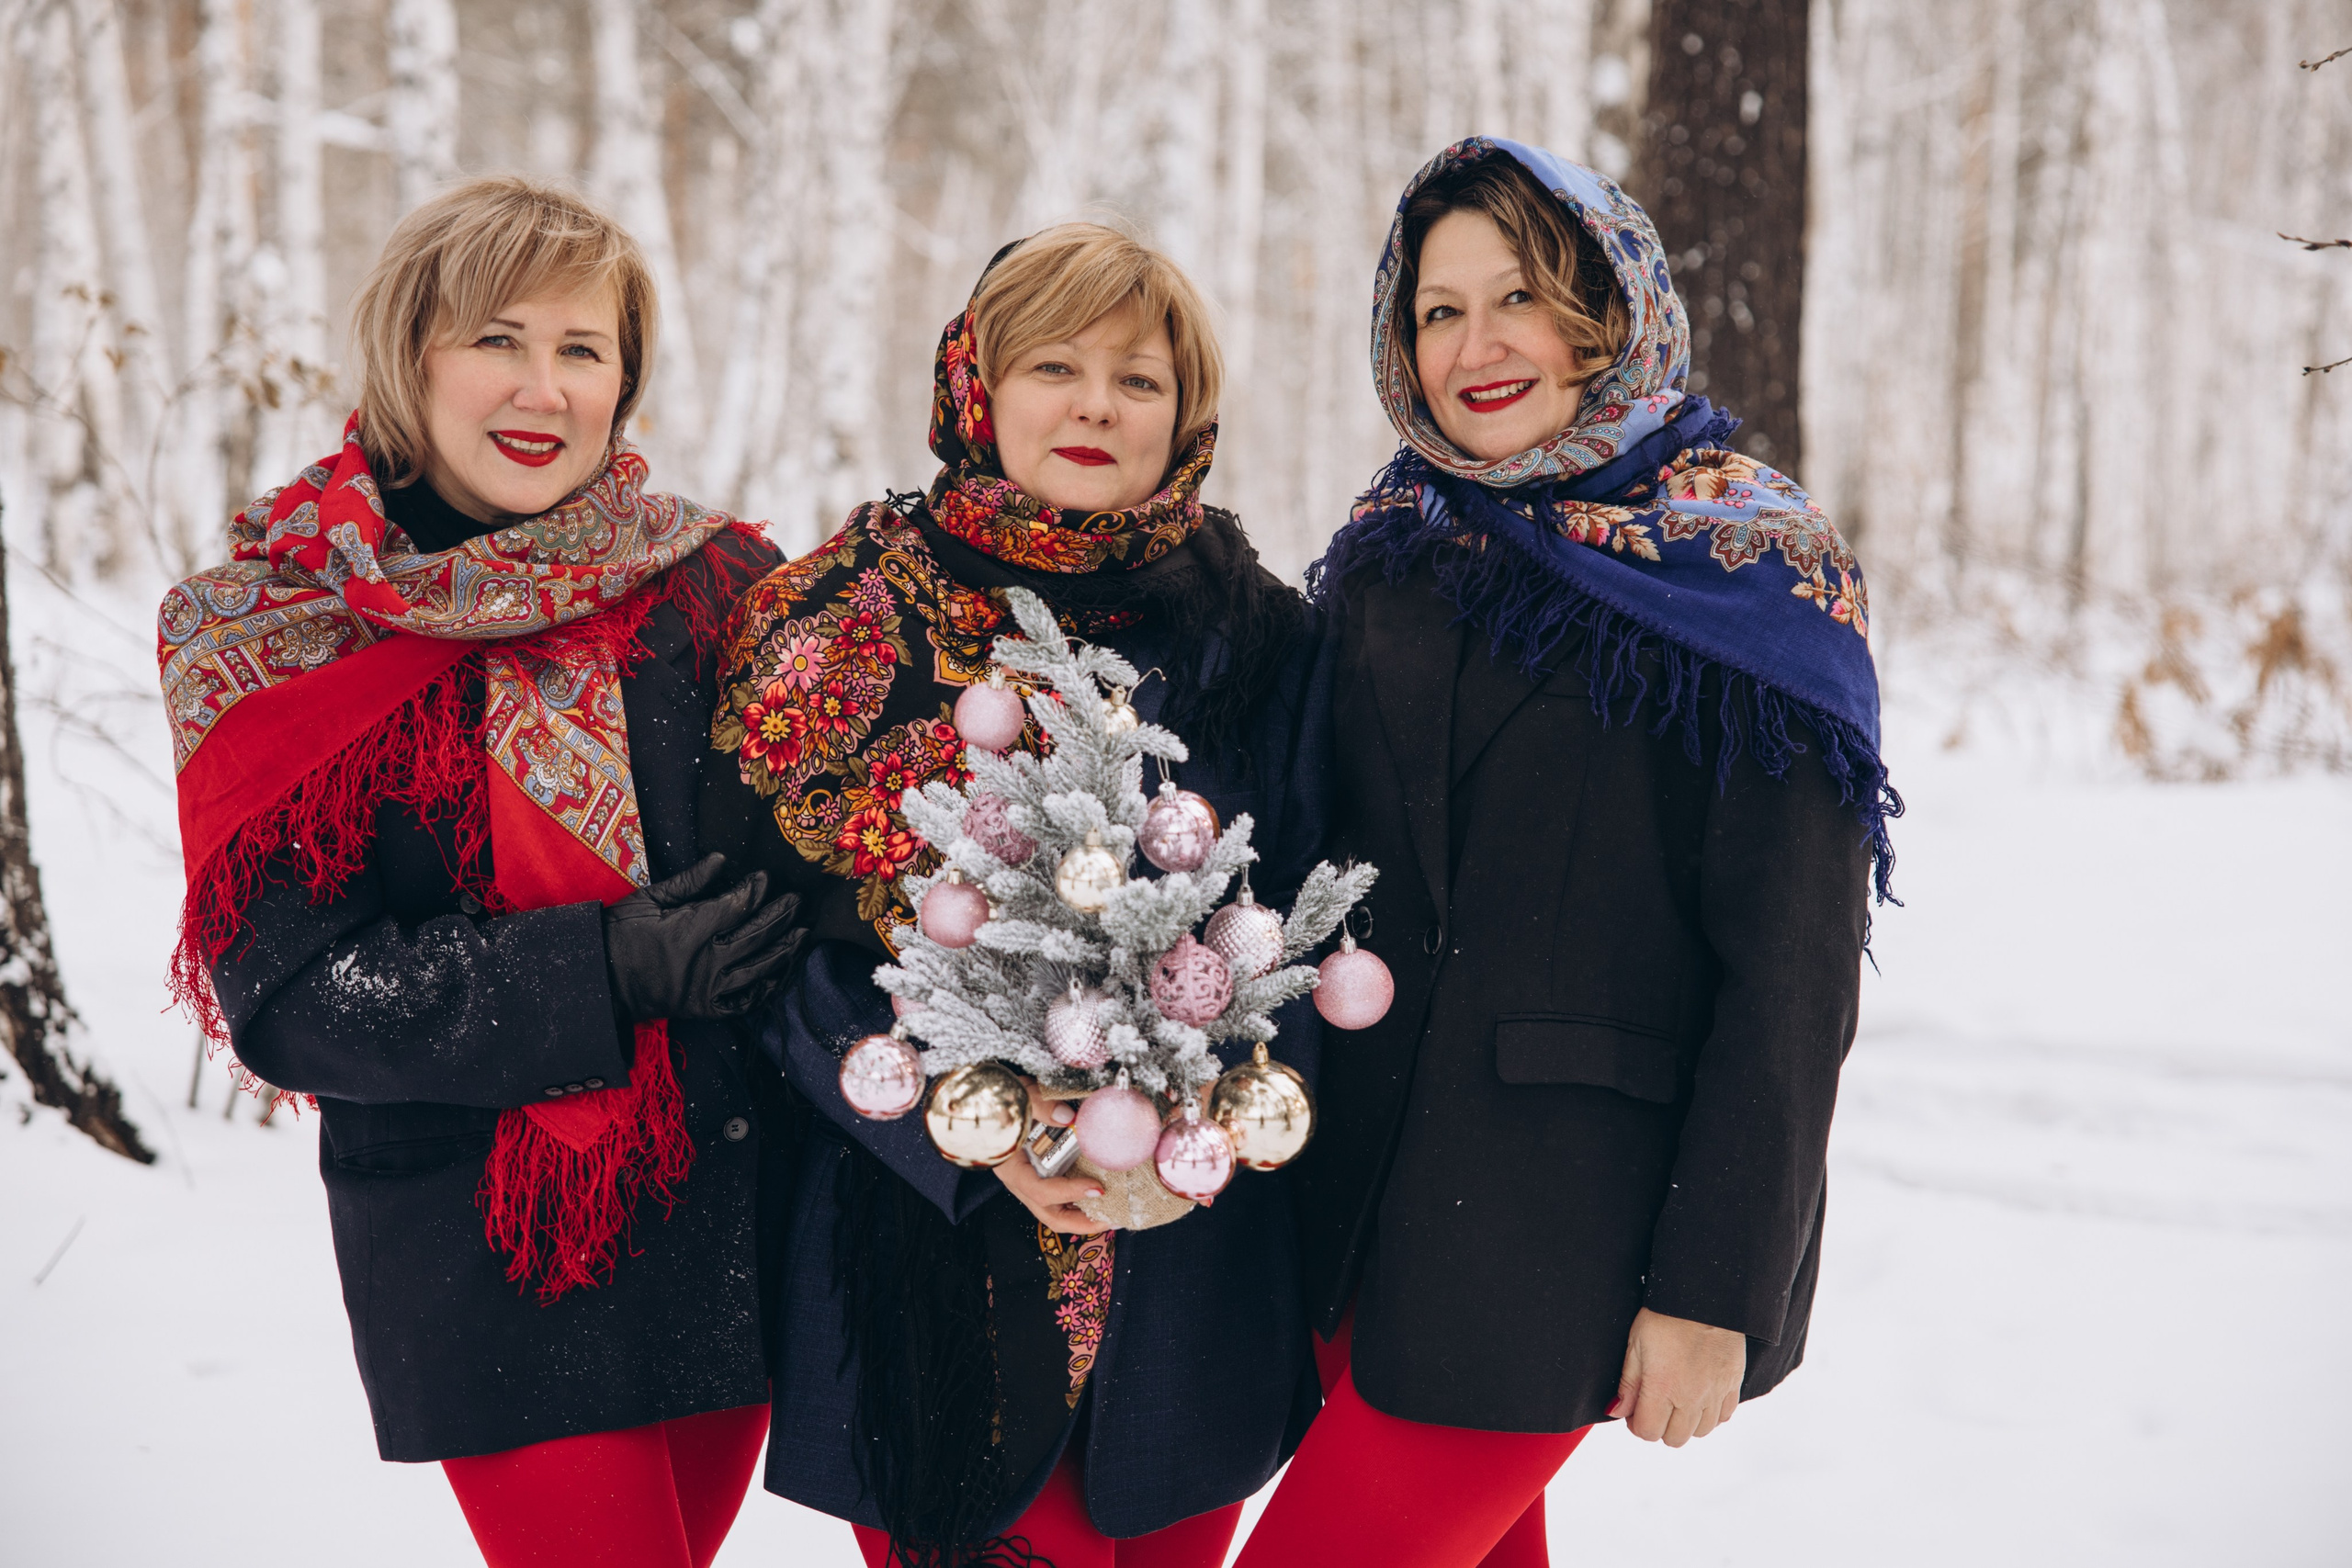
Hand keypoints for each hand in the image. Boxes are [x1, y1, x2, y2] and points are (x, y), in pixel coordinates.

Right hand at [603, 853, 805, 1021]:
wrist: (601, 979)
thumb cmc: (621, 934)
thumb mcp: (649, 898)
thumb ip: (689, 881)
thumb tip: (722, 859)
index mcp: (690, 929)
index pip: (738, 906)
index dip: (756, 890)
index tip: (765, 878)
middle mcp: (705, 960)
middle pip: (756, 935)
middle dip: (781, 916)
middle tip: (798, 901)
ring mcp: (707, 988)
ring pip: (758, 969)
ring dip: (784, 951)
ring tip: (802, 934)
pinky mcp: (704, 1009)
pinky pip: (743, 1003)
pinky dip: (764, 990)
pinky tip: (778, 975)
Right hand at [993, 1085, 1111, 1234]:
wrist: (997, 1102)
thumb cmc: (1006, 1101)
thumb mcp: (1022, 1097)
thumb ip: (1042, 1106)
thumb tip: (1068, 1116)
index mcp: (1012, 1168)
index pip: (1040, 1191)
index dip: (1069, 1192)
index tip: (1097, 1188)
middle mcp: (1022, 1182)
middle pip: (1050, 1214)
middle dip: (1081, 1222)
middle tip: (1111, 1217)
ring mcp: (1033, 1182)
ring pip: (1057, 1211)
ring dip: (1084, 1216)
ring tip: (1113, 1212)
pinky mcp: (1043, 1177)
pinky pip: (1062, 1199)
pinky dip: (1082, 1201)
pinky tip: (1103, 1195)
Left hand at [1609, 1307, 1744, 1446]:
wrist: (1705, 1295)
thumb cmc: (1665, 1316)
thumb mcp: (1636, 1344)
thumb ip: (1628, 1383)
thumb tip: (1616, 1411)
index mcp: (1663, 1387)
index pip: (1647, 1431)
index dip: (1636, 1423)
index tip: (1635, 1408)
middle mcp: (1691, 1397)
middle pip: (1674, 1438)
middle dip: (1659, 1426)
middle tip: (1655, 1403)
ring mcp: (1715, 1393)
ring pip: (1700, 1432)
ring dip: (1685, 1422)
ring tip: (1677, 1399)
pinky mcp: (1733, 1383)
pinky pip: (1724, 1417)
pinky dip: (1710, 1414)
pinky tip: (1699, 1396)